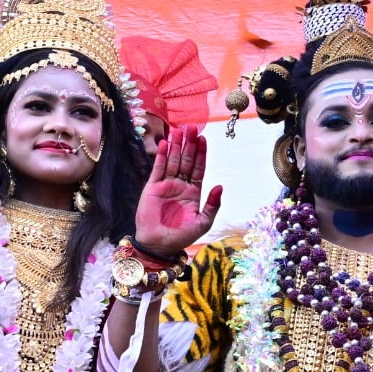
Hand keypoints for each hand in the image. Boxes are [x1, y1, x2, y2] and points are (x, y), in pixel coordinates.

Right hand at [135, 126, 221, 261]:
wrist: (158, 245)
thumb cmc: (181, 236)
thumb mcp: (203, 223)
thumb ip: (212, 205)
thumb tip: (220, 186)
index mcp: (194, 192)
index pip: (199, 168)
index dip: (201, 153)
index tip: (203, 139)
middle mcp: (180, 185)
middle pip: (186, 160)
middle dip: (189, 144)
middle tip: (191, 127)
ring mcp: (166, 185)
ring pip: (172, 161)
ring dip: (175, 146)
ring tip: (179, 130)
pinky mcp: (152, 187)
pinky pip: (157, 169)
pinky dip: (160, 156)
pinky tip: (163, 144)